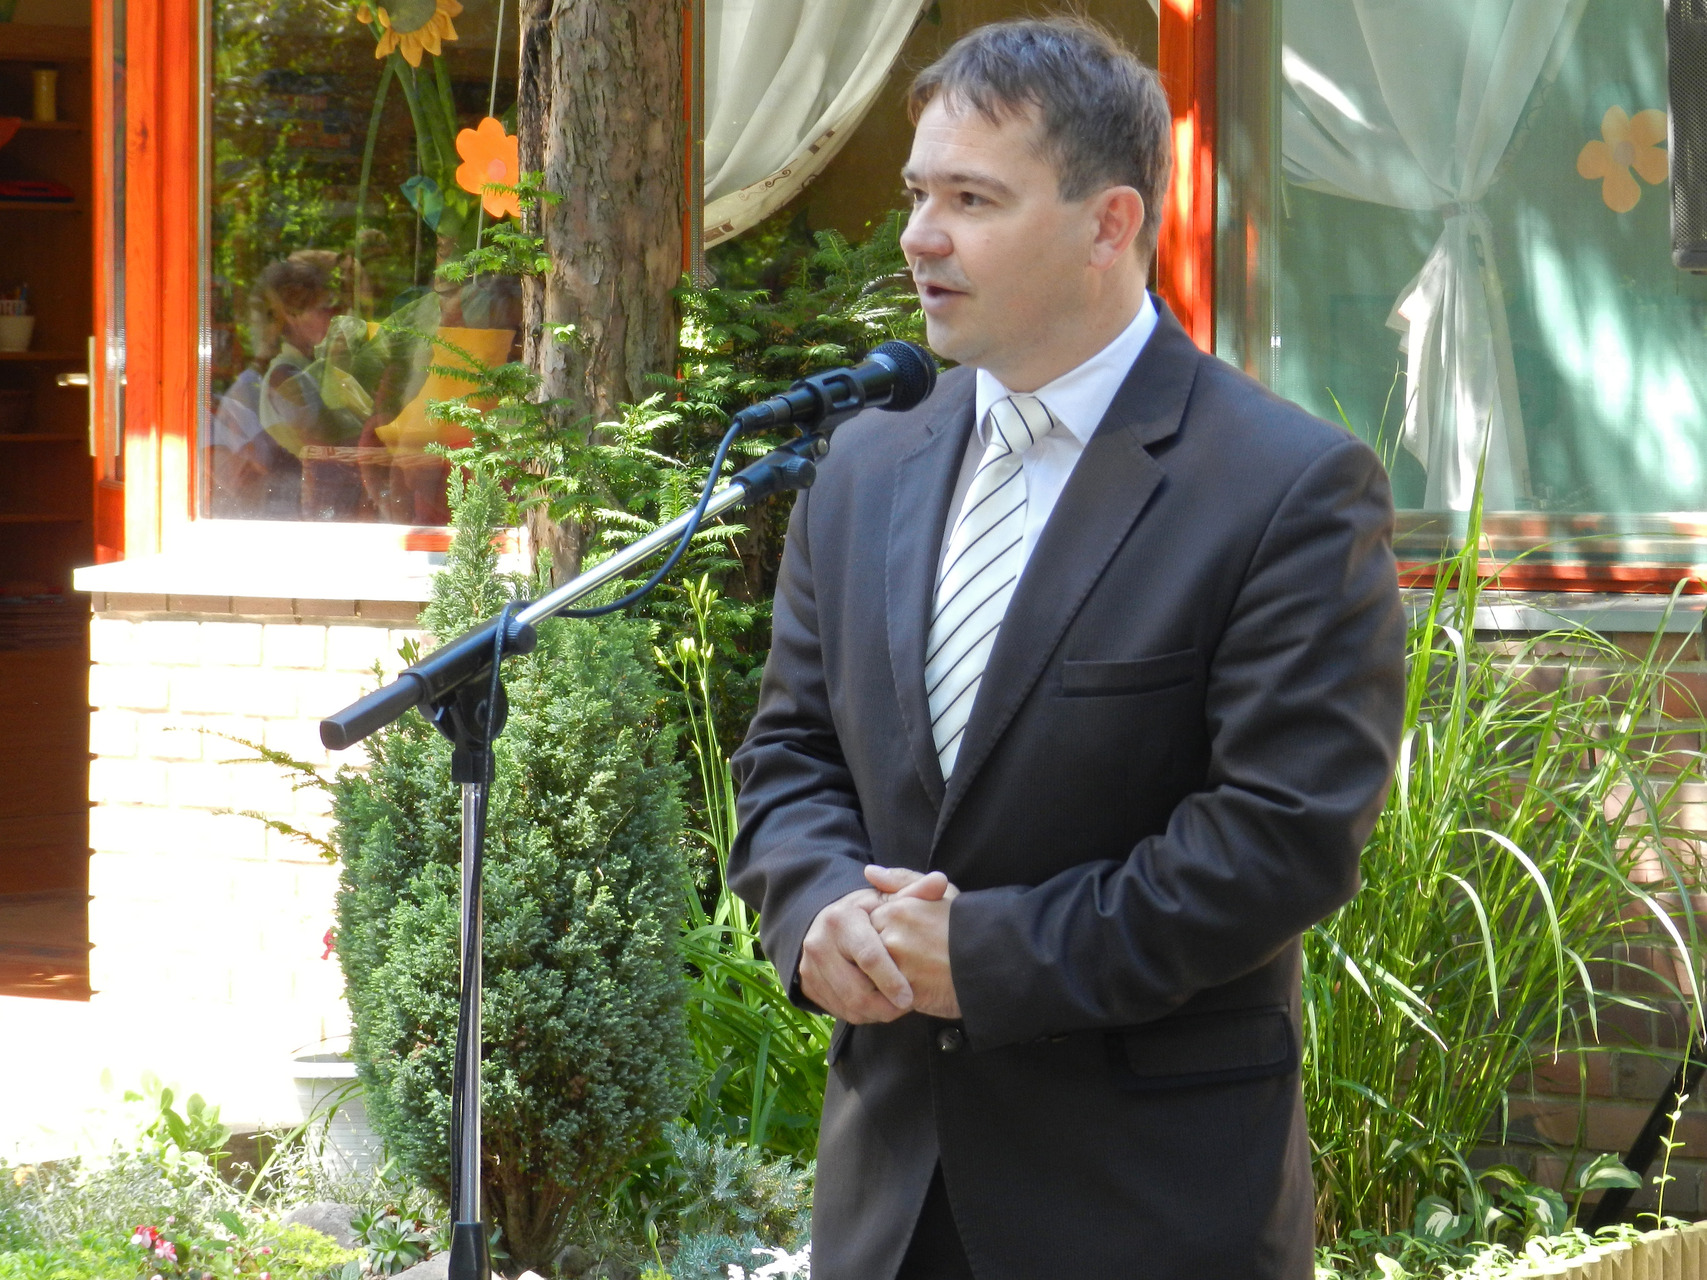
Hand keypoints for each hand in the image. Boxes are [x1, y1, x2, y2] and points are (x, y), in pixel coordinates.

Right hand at [798, 888, 914, 1023]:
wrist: (831, 922)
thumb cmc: (870, 911)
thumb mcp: (891, 898)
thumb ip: (916, 891)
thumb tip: (939, 881)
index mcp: (842, 919)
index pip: (869, 957)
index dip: (891, 981)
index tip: (910, 998)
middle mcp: (819, 943)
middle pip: (856, 991)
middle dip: (886, 1006)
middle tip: (907, 1007)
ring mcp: (810, 966)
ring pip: (848, 1006)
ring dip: (876, 1013)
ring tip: (896, 1006)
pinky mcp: (808, 985)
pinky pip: (840, 1012)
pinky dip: (863, 1015)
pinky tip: (879, 1005)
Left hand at [868, 866, 961, 1019]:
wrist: (994, 960)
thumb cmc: (968, 924)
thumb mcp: (941, 892)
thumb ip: (901, 880)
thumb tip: (869, 872)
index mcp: (898, 909)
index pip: (872, 923)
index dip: (886, 933)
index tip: (906, 939)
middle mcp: (893, 935)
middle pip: (871, 949)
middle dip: (884, 955)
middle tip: (912, 958)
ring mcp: (898, 966)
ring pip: (877, 973)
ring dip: (887, 976)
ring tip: (916, 974)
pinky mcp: (906, 992)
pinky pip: (888, 996)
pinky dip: (897, 995)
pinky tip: (918, 989)